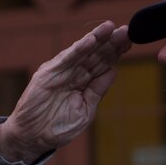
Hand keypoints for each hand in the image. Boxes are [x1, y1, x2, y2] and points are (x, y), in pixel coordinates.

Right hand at [0, 21, 131, 162]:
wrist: (34, 137)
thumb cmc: (59, 126)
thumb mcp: (85, 110)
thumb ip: (97, 91)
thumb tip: (113, 71)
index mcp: (85, 83)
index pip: (103, 64)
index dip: (116, 52)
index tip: (131, 41)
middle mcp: (74, 73)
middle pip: (96, 55)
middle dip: (111, 42)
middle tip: (127, 30)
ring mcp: (62, 71)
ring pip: (83, 52)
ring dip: (97, 38)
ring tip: (111, 27)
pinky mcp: (49, 73)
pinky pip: (66, 58)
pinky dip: (79, 48)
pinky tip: (91, 39)